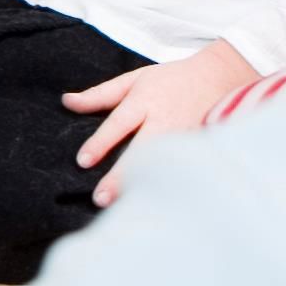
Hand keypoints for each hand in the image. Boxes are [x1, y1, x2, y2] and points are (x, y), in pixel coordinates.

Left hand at [61, 44, 261, 199]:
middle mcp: (165, 121)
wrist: (219, 76)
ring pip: (162, 166)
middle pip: (141, 151)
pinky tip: (154, 205)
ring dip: (145, 187)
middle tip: (101, 198)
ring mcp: (184, 137)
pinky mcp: (199, 148)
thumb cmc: (169, 80)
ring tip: (125, 209)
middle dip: (122, 176)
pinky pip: (181, 171)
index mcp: (145, 102)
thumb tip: (66, 102)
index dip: (101, 143)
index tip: (83, 161)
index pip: (119, 124)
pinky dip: (168, 188)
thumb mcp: (133, 80)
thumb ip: (100, 95)